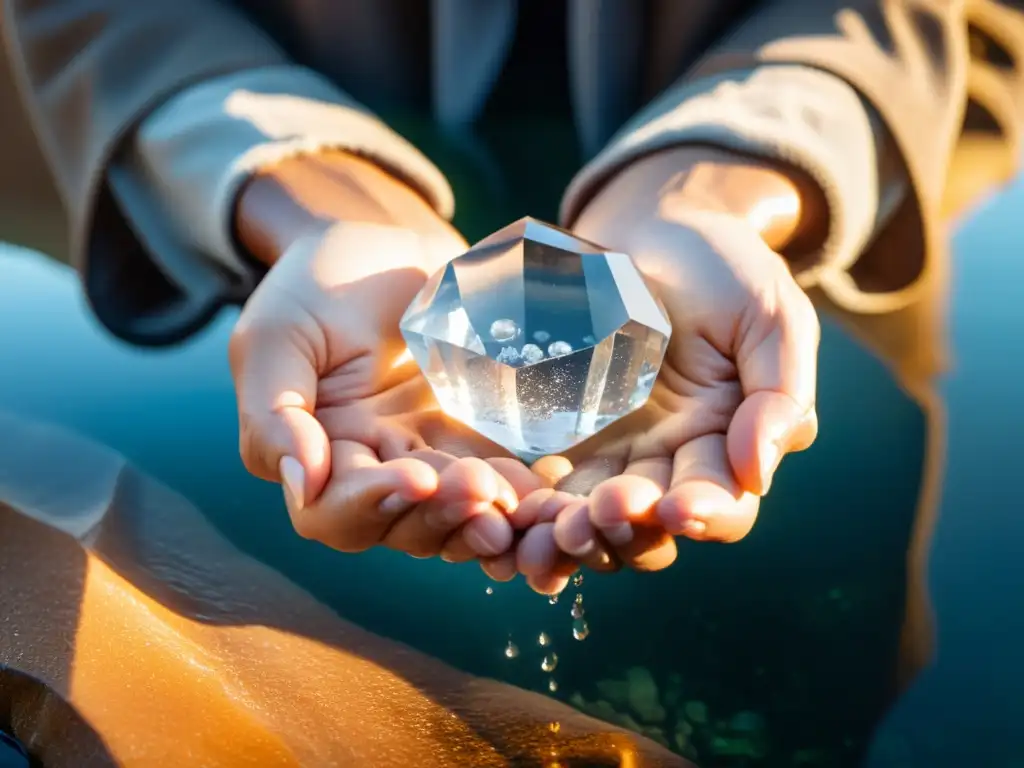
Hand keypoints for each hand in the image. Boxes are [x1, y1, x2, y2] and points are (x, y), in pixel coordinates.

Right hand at [229, 152, 541, 560]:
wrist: (384, 242)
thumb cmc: (318, 283)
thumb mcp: (278, 335)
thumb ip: (275, 412)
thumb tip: (301, 484)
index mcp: (316, 453)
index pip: (332, 509)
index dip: (372, 506)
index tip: (416, 479)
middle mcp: (372, 466)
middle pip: (403, 523)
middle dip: (444, 514)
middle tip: (484, 489)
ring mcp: (427, 452)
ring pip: (456, 510)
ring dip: (489, 516)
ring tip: (525, 504)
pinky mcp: (474, 433)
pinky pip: (500, 473)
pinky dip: (524, 489)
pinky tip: (551, 488)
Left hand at [515, 148, 822, 592]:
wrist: (655, 237)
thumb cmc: (726, 274)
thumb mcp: (772, 318)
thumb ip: (780, 392)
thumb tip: (757, 474)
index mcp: (723, 447)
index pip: (722, 502)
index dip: (707, 513)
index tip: (679, 507)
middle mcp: (665, 466)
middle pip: (648, 528)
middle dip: (626, 530)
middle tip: (598, 513)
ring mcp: (607, 457)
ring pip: (589, 521)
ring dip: (569, 537)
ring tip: (545, 532)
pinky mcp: (555, 439)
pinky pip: (540, 486)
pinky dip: (525, 509)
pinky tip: (505, 514)